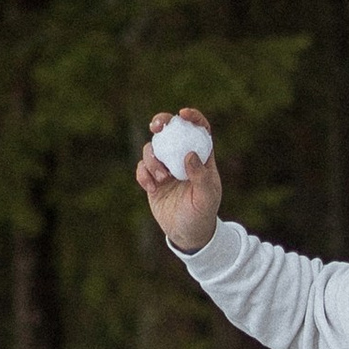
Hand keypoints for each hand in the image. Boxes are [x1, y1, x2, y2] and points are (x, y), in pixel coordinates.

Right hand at [135, 108, 222, 256]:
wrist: (187, 233)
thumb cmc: (202, 214)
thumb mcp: (207, 197)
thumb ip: (200, 176)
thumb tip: (189, 155)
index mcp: (202, 156)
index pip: (199, 129)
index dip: (192, 117)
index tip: (182, 114)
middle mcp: (182, 157)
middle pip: (170, 130)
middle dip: (161, 122)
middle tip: (156, 126)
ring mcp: (166, 167)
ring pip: (153, 149)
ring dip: (153, 159)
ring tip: (161, 179)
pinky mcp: (152, 179)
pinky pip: (142, 168)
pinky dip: (143, 174)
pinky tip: (151, 188)